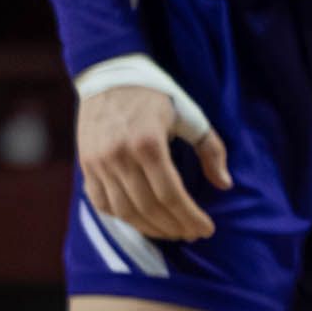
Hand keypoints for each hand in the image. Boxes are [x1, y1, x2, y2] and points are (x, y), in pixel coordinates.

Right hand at [76, 79, 226, 242]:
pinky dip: (123, 218)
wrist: (110, 77)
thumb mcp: (191, 116)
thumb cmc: (158, 96)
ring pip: (125, 211)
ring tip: (173, 231)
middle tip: (193, 233)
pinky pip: (102, 203)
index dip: (190, 217)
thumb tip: (225, 185)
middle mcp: (119, 156)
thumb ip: (211, 150)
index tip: (206, 229)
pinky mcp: (86, 166)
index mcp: (148, 143)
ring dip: (151, 228)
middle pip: (149, 208)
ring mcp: (98, 163)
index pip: (171, 195)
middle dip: (175, 227)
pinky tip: (144, 221)